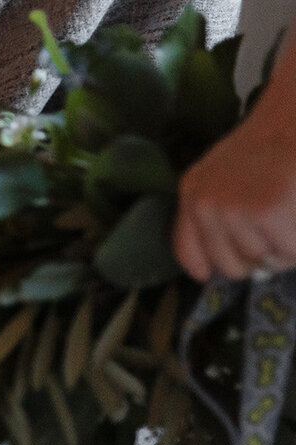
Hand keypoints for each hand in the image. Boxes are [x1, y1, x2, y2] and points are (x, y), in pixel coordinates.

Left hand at [173, 37, 295, 282]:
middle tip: (278, 228)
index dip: (208, 268)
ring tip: (291, 210)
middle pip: (232, 266)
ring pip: (265, 261)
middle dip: (259, 257)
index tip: (217, 274)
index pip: (188, 252)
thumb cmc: (275, 140)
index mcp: (193, 192)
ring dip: (285, 247)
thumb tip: (217, 268)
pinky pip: (288, 252)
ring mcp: (235, 209)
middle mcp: (206, 204)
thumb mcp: (227, 171)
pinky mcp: (268, 211)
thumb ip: (218, 212)